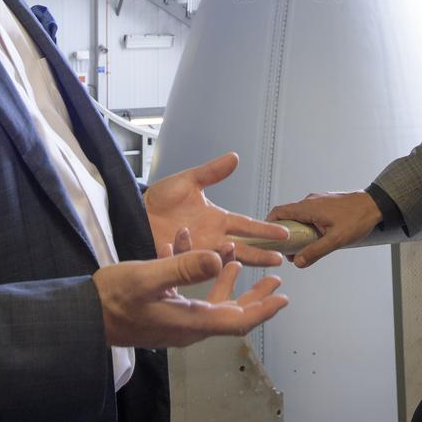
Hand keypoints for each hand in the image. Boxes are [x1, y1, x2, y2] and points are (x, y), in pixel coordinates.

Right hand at [92, 245, 287, 348]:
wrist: (83, 316)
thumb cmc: (113, 298)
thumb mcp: (148, 277)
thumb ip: (184, 267)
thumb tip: (220, 259)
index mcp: (190, 322)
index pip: (237, 321)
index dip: (263, 309)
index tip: (283, 298)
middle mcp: (188, 326)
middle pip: (232, 314)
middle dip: (255, 296)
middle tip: (276, 279)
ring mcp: (176, 322)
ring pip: (212, 303)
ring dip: (227, 279)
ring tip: (237, 256)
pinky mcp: (165, 314)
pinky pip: (191, 296)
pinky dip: (198, 274)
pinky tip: (190, 249)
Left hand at [145, 152, 288, 266]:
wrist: (137, 213)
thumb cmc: (161, 199)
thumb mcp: (189, 181)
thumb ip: (212, 172)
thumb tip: (234, 157)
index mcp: (218, 220)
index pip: (247, 226)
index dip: (266, 229)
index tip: (285, 233)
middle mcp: (213, 238)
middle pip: (244, 248)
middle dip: (262, 253)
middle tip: (280, 259)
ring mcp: (200, 251)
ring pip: (226, 259)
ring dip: (241, 259)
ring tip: (258, 261)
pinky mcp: (184, 260)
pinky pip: (201, 265)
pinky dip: (211, 265)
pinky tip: (221, 264)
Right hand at [266, 190, 382, 266]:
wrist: (375, 204)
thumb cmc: (358, 219)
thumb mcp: (336, 240)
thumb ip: (316, 251)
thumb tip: (299, 262)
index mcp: (308, 207)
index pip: (279, 212)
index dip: (269, 224)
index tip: (266, 238)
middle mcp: (310, 201)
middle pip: (287, 216)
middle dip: (284, 234)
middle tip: (286, 251)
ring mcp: (318, 201)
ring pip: (299, 216)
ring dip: (296, 232)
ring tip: (302, 249)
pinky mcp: (325, 204)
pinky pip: (309, 214)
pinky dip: (306, 226)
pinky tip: (315, 239)